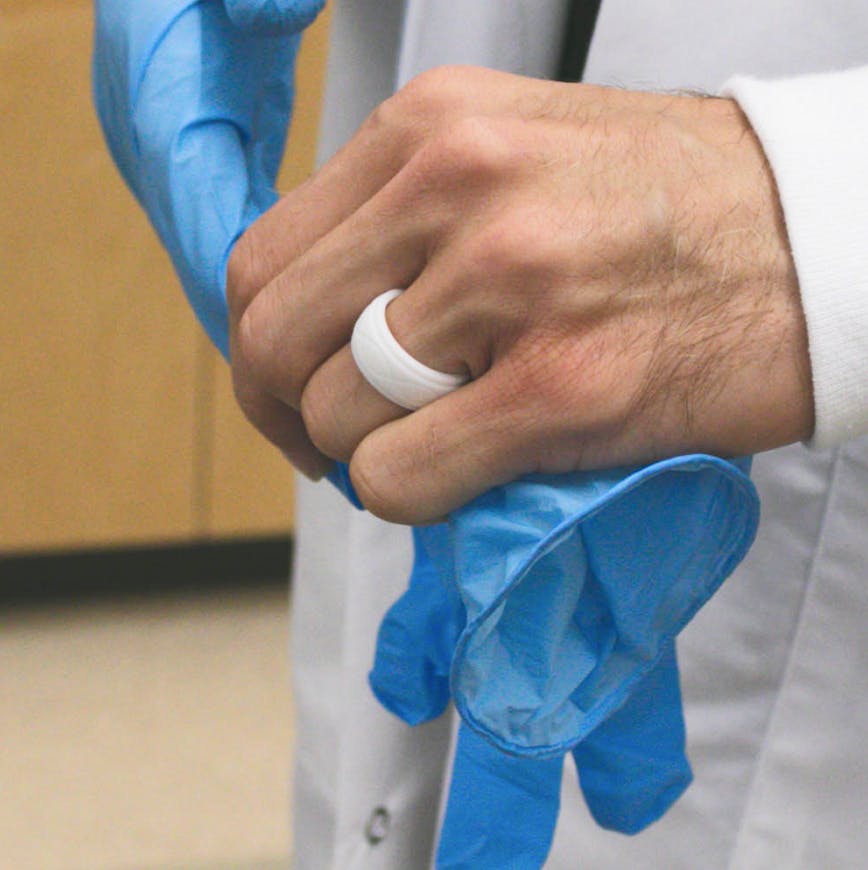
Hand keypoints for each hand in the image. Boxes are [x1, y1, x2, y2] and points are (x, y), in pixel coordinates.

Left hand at [228, 66, 812, 521]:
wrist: (815, 239)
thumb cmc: (661, 208)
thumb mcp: (510, 160)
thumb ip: (403, 221)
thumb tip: (320, 316)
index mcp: (428, 129)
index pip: (263, 259)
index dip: (262, 345)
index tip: (298, 385)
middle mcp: (455, 186)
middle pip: (274, 338)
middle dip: (288, 411)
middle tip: (339, 437)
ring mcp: (510, 284)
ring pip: (335, 416)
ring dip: (367, 453)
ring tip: (435, 442)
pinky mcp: (561, 385)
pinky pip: (402, 476)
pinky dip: (409, 493)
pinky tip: (466, 471)